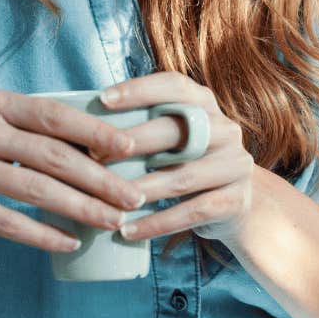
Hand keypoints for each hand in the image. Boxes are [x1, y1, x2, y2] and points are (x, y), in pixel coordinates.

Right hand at [0, 91, 148, 251]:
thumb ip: (31, 131)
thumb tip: (98, 150)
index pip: (55, 116)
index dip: (95, 131)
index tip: (130, 149)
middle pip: (53, 155)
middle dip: (100, 178)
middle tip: (133, 197)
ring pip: (35, 189)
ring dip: (81, 208)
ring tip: (112, 221)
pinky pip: (8, 222)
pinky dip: (43, 233)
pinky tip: (70, 242)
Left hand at [100, 72, 256, 242]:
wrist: (235, 204)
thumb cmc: (186, 163)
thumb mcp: (174, 138)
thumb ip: (144, 124)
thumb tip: (82, 123)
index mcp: (205, 104)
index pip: (174, 86)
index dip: (140, 90)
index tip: (102, 99)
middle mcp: (225, 129)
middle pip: (176, 131)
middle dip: (131, 143)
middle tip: (93, 155)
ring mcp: (235, 164)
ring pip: (182, 177)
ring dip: (140, 189)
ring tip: (106, 200)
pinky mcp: (236, 200)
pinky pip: (192, 212)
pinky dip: (156, 223)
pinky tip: (127, 231)